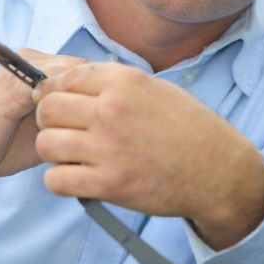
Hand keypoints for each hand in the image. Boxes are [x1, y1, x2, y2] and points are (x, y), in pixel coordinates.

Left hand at [33, 63, 263, 249]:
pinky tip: (77, 178)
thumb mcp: (156, 89)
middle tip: (63, 130)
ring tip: (70, 156)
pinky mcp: (108, 184)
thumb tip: (75, 82)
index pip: (63, 78)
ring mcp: (108, 148)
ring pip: (46, 143)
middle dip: (49, 120)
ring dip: (53, 151)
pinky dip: (60, 181)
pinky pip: (56, 180)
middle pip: (47, 108)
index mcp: (123, 81)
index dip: (54, 92)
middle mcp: (112, 110)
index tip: (58, 104)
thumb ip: (116, 84)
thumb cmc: (190, 129)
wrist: (218, 171)